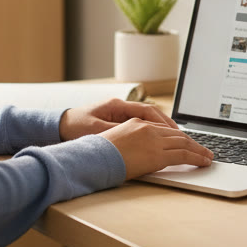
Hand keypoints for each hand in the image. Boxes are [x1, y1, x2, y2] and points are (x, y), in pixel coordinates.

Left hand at [58, 98, 179, 140]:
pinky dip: (154, 131)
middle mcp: (122, 107)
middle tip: (185, 139)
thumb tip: (136, 138)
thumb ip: (116, 133)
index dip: (163, 123)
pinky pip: (143, 123)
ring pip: (150, 118)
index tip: (176, 134)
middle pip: (153, 114)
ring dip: (165, 129)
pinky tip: (162, 140)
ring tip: (180, 140)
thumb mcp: (95, 131)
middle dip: (170, 126)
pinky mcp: (120, 120)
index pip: (147, 111)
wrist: (60, 124)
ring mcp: (122, 112)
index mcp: (118, 106)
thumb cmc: (76, 127)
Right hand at [99, 117, 213, 178]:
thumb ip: (132, 142)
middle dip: (193, 142)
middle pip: (177, 134)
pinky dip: (196, 157)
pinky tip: (203, 161)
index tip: (188, 141)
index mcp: (137, 122)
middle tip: (204, 149)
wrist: (91, 158)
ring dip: (198, 150)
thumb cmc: (98, 154)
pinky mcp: (156, 154)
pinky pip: (182, 155)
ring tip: (208, 156)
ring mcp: (153, 140)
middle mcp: (147, 128)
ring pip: (184, 143)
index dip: (179, 136)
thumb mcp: (116, 141)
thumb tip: (141, 152)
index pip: (165, 128)